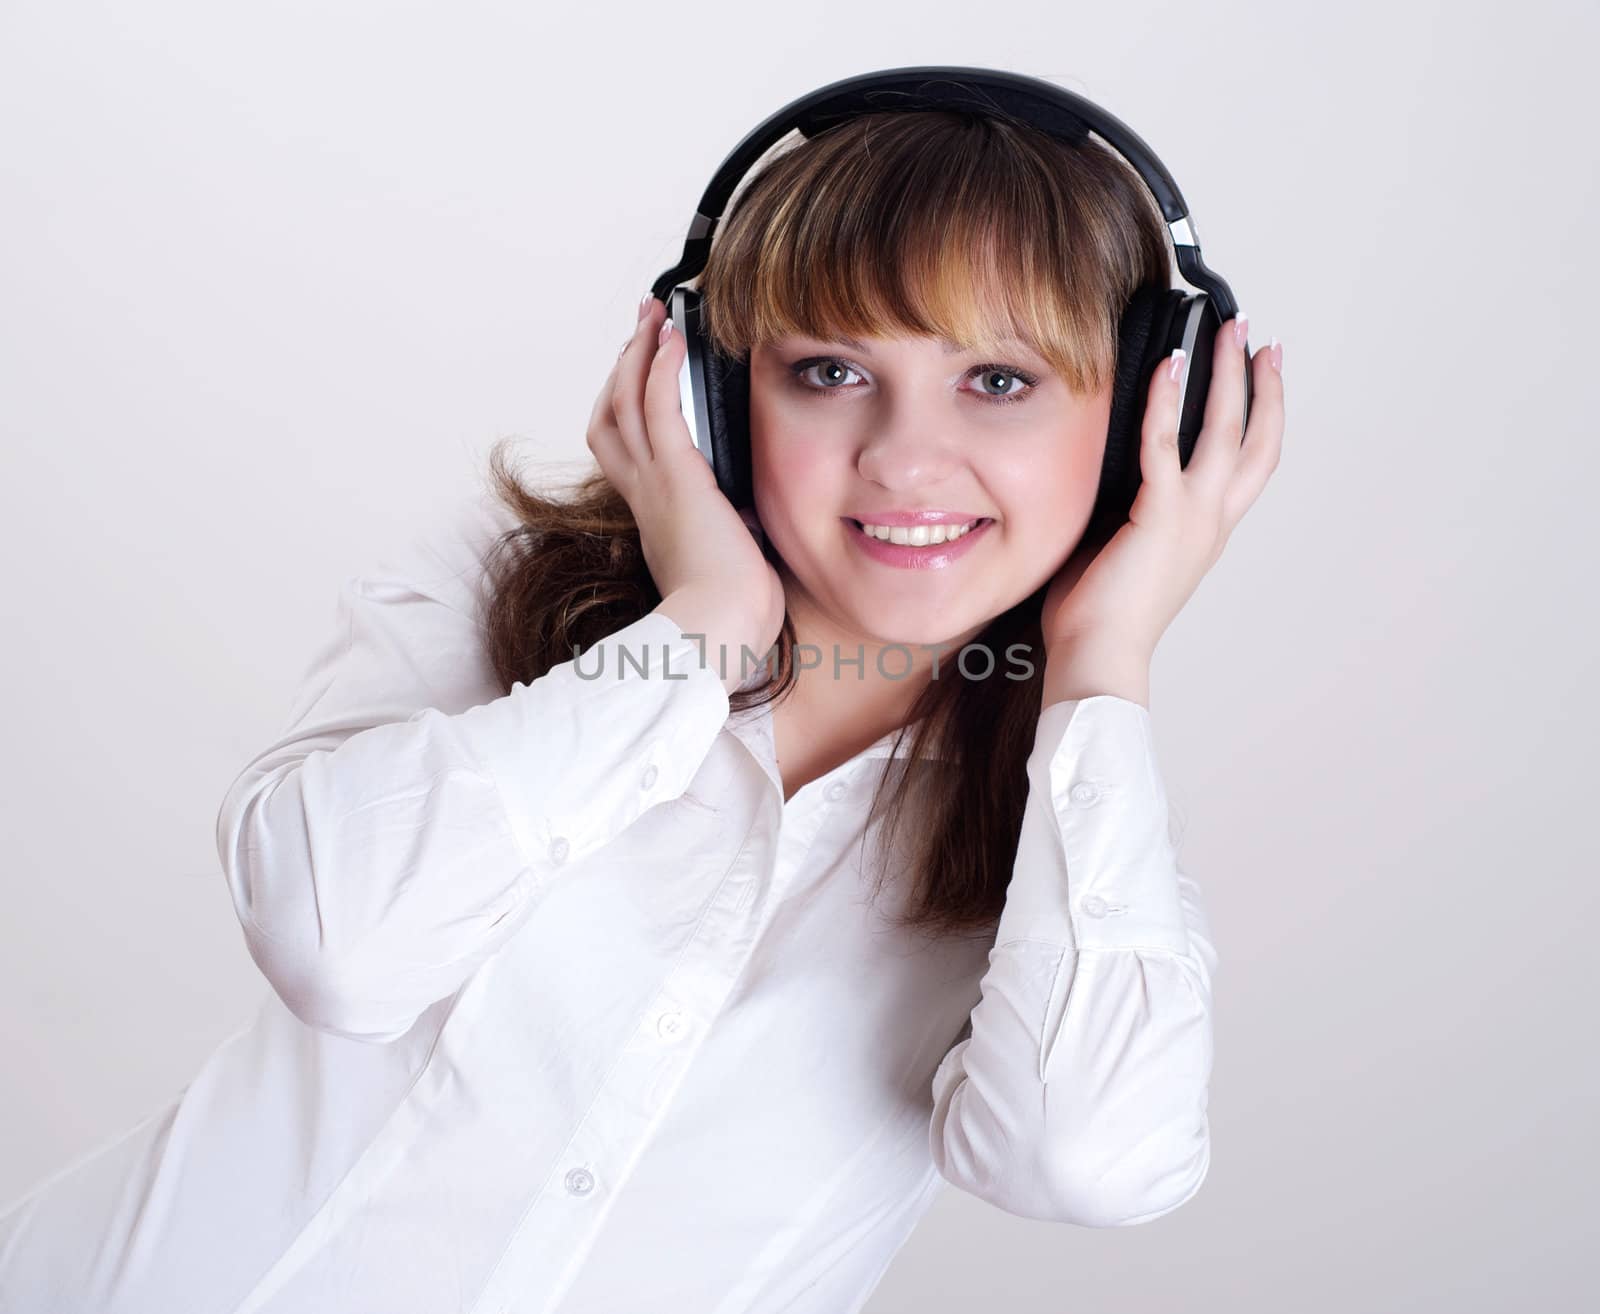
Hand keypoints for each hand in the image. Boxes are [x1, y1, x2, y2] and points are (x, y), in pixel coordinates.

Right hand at [587, 294, 784, 660]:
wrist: (719, 632)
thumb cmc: (732, 615)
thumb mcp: (732, 561)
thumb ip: (735, 530)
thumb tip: (757, 514)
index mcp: (655, 518)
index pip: (624, 451)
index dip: (626, 407)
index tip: (644, 375)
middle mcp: (644, 496)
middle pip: (610, 416)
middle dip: (623, 367)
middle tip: (640, 327)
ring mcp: (655, 484)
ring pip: (625, 402)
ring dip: (637, 354)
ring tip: (653, 316)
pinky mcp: (676, 477)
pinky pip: (657, 408)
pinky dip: (661, 368)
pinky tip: (673, 339)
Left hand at [1040, 318, 1284, 663]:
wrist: (1097, 655)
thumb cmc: (1098, 615)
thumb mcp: (1122, 547)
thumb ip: (1127, 507)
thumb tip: (1106, 469)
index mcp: (1207, 532)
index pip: (1252, 464)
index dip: (1264, 416)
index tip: (1264, 374)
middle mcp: (1212, 521)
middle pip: (1257, 439)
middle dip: (1261, 382)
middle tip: (1259, 335)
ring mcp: (1192, 517)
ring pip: (1226, 430)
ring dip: (1228, 374)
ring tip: (1227, 329)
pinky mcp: (1160, 515)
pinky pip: (1166, 443)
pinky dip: (1168, 399)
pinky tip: (1169, 364)